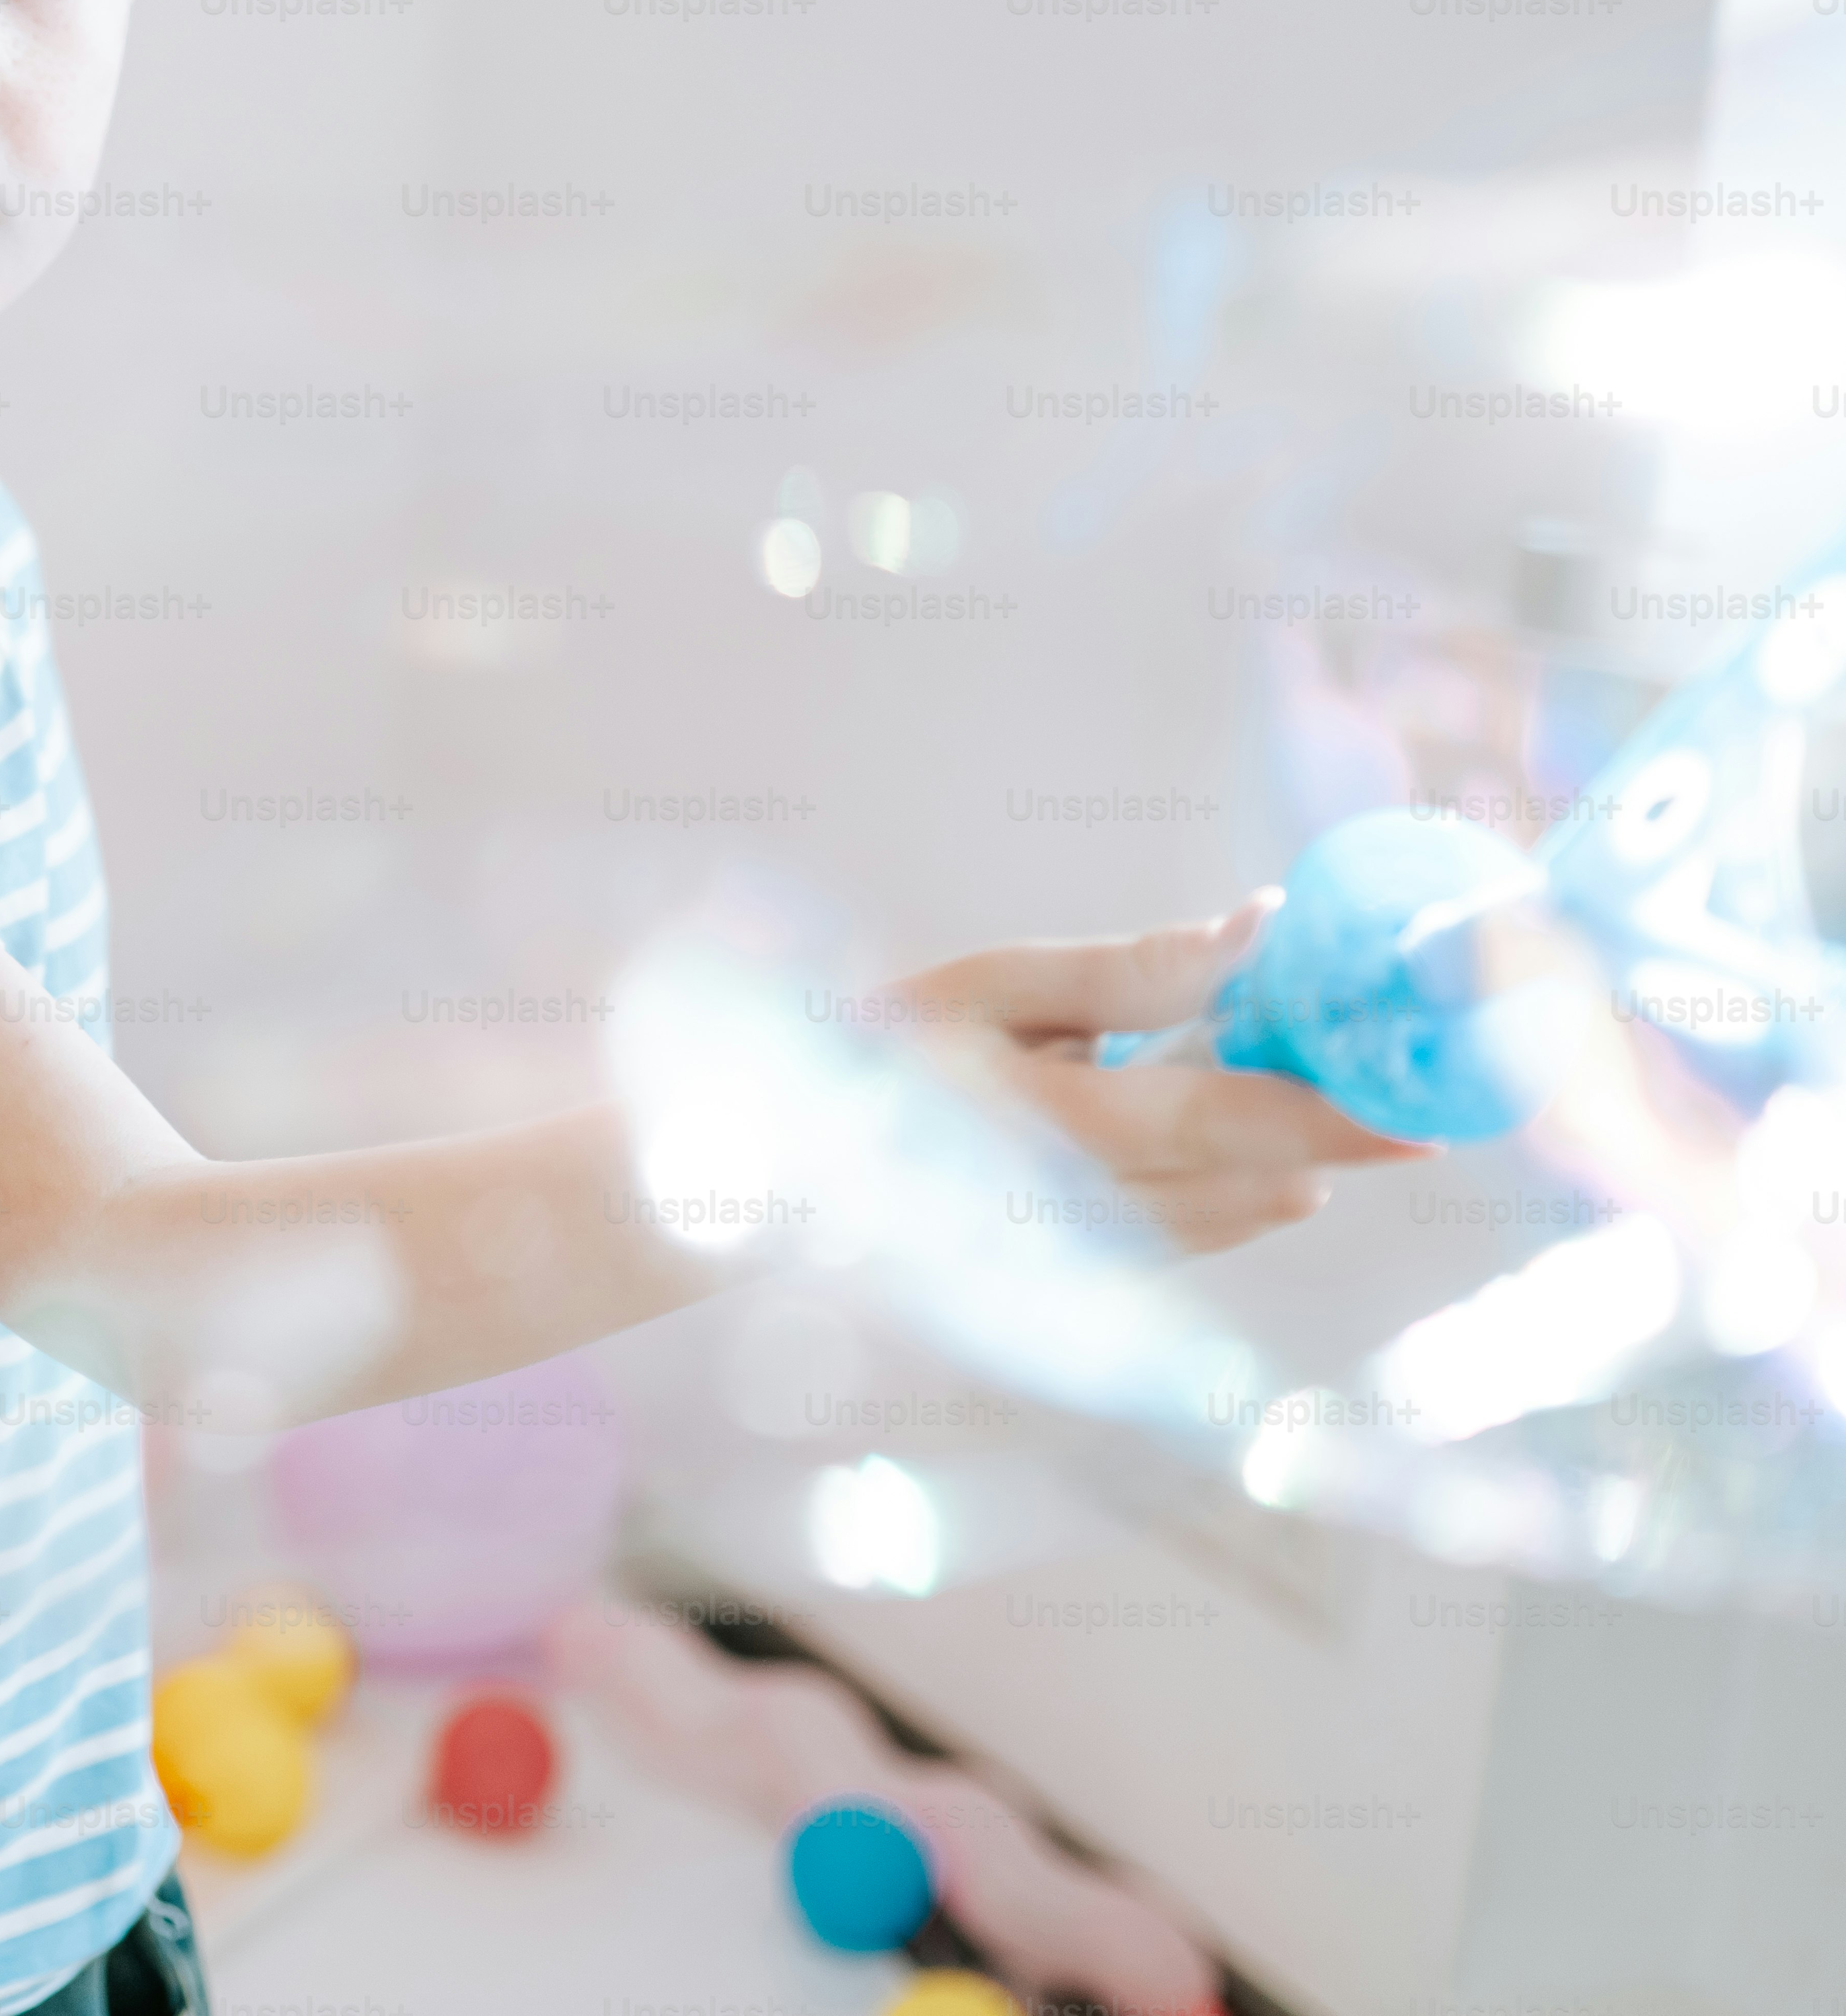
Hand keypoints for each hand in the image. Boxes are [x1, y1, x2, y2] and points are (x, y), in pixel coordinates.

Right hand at [884, 892, 1438, 1253]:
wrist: (782, 1166)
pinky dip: (1236, 1196)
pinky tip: (1255, 1163)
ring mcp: (1074, 1254)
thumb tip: (1260, 930)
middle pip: (1248, 1178)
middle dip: (1330, 1137)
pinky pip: (1184, 1240)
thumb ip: (1126, 970)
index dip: (1336, 1114)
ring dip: (1288, 1165)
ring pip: (1227, 1216)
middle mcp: (1075, 1205)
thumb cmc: (879, 1049)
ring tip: (1322, 1118)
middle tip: (1401, 1097)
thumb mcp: (986, 984)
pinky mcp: (1069, 1276)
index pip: (1227, 1118)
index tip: (1424, 1109)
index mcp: (1052, 1119)